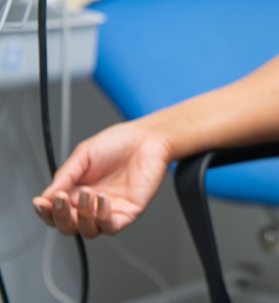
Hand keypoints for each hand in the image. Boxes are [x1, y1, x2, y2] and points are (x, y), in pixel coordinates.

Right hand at [31, 121, 172, 237]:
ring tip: (87, 192)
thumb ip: (65, 176)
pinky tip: (101, 198)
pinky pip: (110, 226)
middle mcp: (91, 205)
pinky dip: (102, 216)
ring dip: (81, 216)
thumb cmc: (118, 144)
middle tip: (60, 199)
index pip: (55, 212)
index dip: (45, 211)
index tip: (41, 202)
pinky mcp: (128, 213)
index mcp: (76, 191)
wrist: (146, 139)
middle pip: (67, 226)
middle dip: (59, 216)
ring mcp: (109, 210)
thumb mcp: (84, 156)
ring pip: (87, 231)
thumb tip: (46, 197)